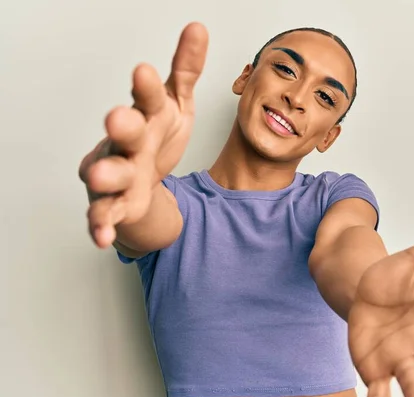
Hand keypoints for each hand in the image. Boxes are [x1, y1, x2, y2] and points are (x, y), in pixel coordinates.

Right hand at [78, 22, 208, 247]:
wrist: (144, 179)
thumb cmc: (156, 136)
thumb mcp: (176, 104)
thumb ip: (185, 70)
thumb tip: (198, 28)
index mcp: (146, 116)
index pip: (148, 99)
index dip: (145, 88)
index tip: (145, 71)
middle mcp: (126, 142)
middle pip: (123, 133)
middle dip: (122, 126)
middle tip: (119, 118)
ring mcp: (117, 173)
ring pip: (108, 173)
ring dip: (106, 174)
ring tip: (101, 176)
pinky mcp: (114, 204)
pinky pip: (104, 214)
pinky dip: (101, 224)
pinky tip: (102, 236)